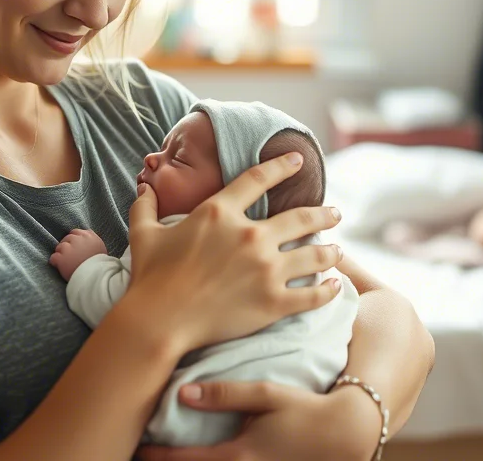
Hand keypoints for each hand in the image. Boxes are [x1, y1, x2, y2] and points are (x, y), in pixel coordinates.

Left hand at [50, 229, 107, 280]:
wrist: (96, 278)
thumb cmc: (100, 266)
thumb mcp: (101, 248)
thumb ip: (92, 240)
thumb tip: (85, 234)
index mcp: (89, 237)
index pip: (76, 232)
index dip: (75, 240)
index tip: (76, 247)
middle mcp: (78, 240)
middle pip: (67, 238)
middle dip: (68, 246)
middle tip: (72, 256)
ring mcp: (68, 248)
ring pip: (59, 247)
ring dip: (61, 254)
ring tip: (67, 263)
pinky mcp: (61, 259)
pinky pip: (53, 258)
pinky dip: (55, 262)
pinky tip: (59, 267)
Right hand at [123, 151, 344, 352]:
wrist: (159, 320)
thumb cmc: (151, 277)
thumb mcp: (144, 233)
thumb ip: (146, 207)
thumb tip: (145, 188)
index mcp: (220, 212)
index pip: (259, 179)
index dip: (281, 167)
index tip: (298, 161)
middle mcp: (250, 236)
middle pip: (301, 217)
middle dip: (324, 214)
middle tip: (335, 213)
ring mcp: (266, 270)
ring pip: (315, 254)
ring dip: (331, 251)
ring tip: (339, 250)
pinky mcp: (273, 302)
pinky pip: (313, 294)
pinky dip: (329, 290)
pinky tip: (336, 286)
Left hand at [137, 381, 379, 460]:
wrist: (346, 434)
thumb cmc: (305, 410)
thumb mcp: (267, 394)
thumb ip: (225, 394)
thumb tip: (182, 393)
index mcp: (239, 456)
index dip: (158, 458)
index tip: (136, 450)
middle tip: (140, 456)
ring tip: (163, 459)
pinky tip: (199, 457)